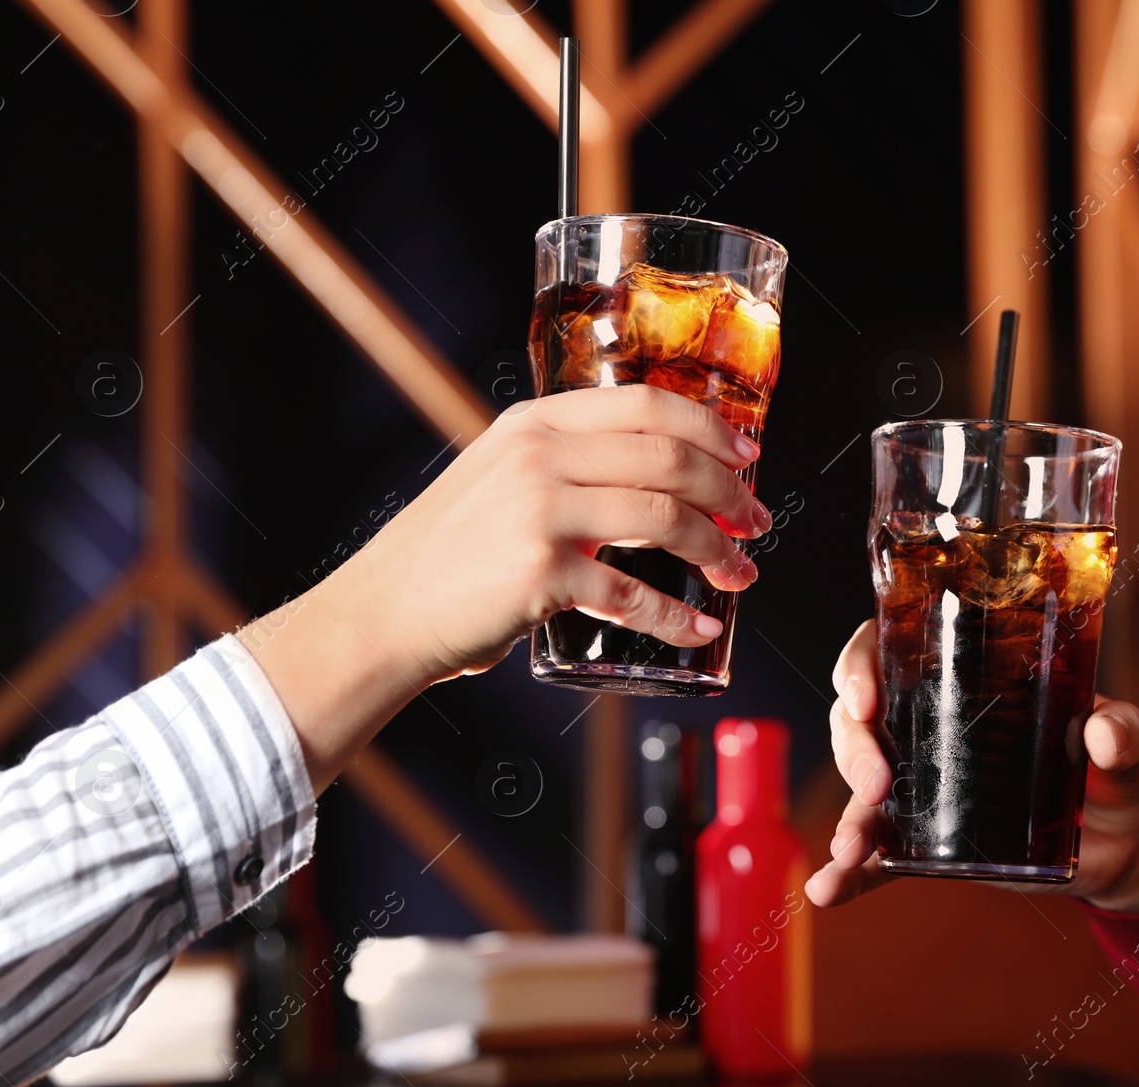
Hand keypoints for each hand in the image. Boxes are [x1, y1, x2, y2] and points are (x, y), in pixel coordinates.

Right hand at [243, 384, 769, 789]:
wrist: (382, 614)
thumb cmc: (446, 557)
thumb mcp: (497, 479)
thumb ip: (560, 466)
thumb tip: (646, 476)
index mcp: (535, 423)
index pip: (647, 405)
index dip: (711, 428)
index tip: (748, 455)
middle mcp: (539, 455)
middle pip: (669, 457)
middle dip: (730, 492)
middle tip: (756, 523)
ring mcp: (539, 511)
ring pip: (664, 516)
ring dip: (717, 550)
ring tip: (740, 575)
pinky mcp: (539, 572)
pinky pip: (632, 593)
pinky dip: (675, 617)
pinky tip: (698, 631)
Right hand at [805, 620, 1138, 913]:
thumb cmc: (1131, 769)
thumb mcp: (1135, 742)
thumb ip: (1124, 734)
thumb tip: (1102, 733)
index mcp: (971, 678)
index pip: (891, 650)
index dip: (862, 664)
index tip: (867, 695)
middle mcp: (935, 725)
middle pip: (861, 719)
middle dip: (852, 747)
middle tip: (876, 781)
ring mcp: (928, 786)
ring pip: (862, 788)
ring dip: (847, 817)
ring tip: (848, 850)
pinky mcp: (932, 842)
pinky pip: (879, 856)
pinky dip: (849, 875)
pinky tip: (825, 891)